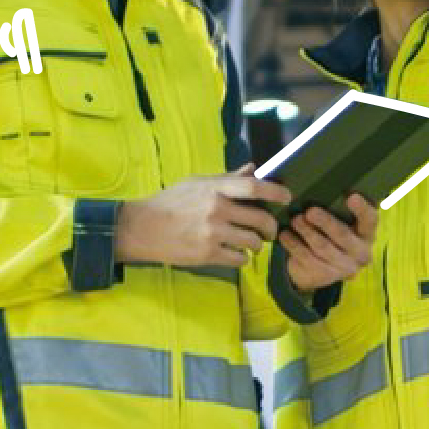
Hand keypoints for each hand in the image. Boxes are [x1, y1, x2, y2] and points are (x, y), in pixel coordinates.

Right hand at [117, 167, 288, 267]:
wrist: (142, 228)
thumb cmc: (170, 203)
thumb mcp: (196, 183)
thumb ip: (227, 179)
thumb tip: (253, 168)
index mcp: (214, 188)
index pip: (254, 187)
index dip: (275, 192)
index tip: (286, 197)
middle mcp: (216, 209)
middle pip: (260, 219)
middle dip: (271, 227)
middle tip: (271, 230)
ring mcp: (212, 233)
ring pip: (252, 242)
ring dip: (257, 245)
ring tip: (252, 244)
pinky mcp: (207, 254)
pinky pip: (238, 260)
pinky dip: (242, 259)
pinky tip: (236, 255)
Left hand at [280, 193, 378, 292]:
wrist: (323, 268)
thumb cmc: (332, 234)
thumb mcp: (340, 222)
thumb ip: (338, 209)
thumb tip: (323, 184)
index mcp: (367, 234)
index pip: (370, 220)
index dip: (362, 209)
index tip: (351, 196)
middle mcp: (360, 253)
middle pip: (343, 236)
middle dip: (326, 222)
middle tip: (310, 211)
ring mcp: (343, 267)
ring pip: (323, 248)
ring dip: (307, 232)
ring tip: (295, 220)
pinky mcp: (325, 276)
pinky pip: (307, 259)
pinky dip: (294, 245)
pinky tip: (285, 235)